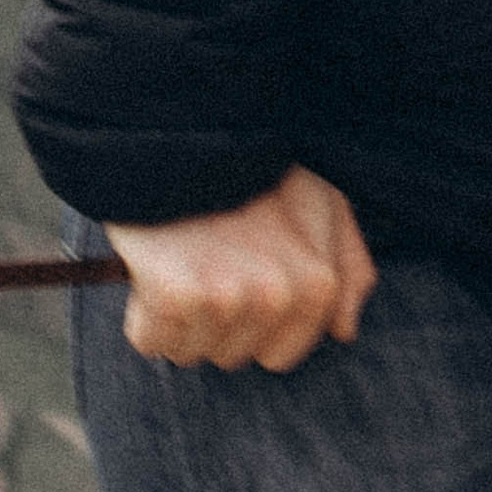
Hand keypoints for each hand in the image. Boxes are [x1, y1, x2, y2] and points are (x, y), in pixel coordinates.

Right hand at [105, 166, 378, 372]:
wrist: (189, 134)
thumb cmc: (260, 169)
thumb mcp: (326, 204)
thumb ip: (348, 269)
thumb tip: (344, 331)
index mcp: (320, 285)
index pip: (279, 355)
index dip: (254, 325)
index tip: (241, 280)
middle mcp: (280, 298)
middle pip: (232, 357)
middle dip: (217, 321)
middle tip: (210, 262)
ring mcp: (229, 298)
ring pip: (189, 352)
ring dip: (178, 318)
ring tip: (185, 261)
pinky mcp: (178, 295)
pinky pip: (151, 340)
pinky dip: (143, 314)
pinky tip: (155, 271)